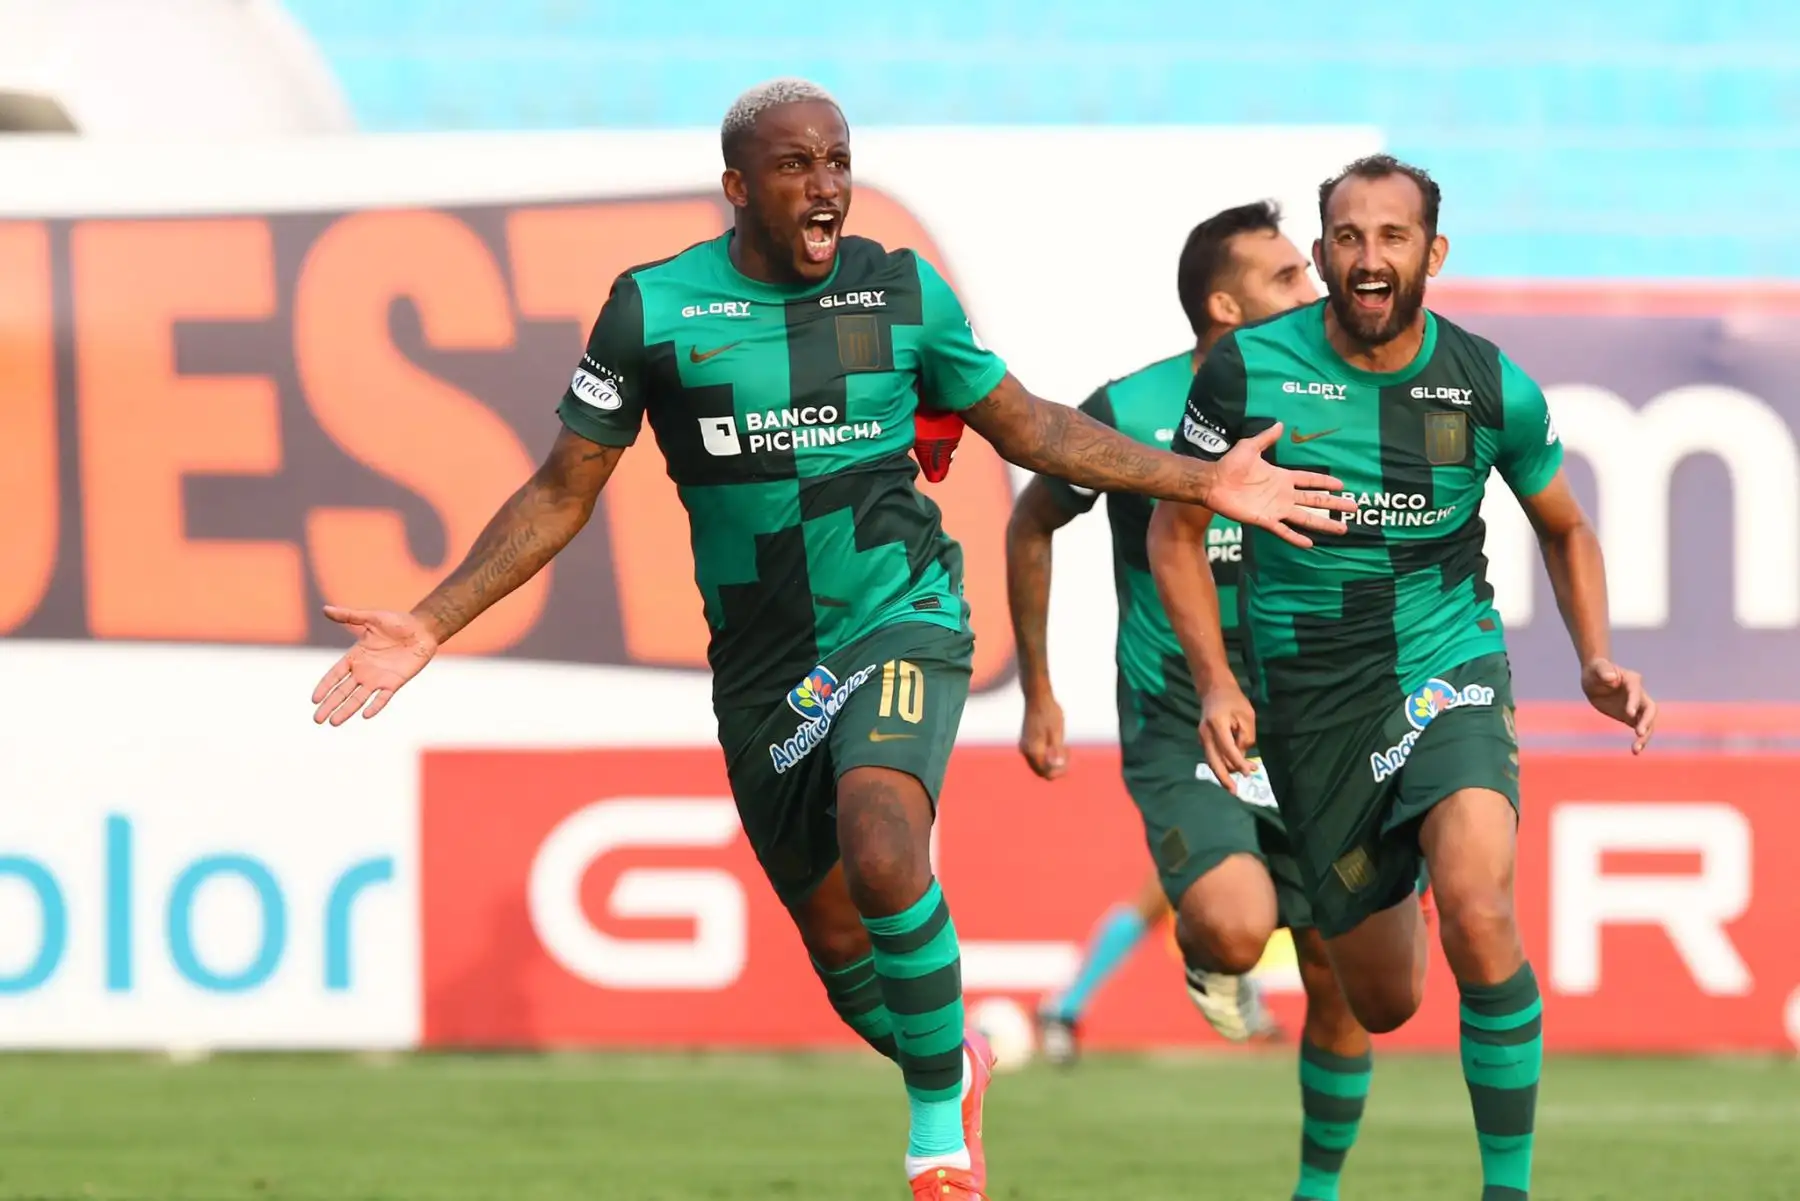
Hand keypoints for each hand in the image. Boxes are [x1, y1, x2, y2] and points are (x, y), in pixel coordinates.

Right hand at [311, 606, 438, 725]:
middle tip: (317, 719)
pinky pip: (383, 698)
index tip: (314, 699)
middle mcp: (364, 671)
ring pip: (359, 698)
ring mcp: (379, 678)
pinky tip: (365, 715)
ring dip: (346, 710)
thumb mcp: (371, 618)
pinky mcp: (394, 682)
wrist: (422, 629)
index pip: (335, 675)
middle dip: (330, 704)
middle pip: (343, 691)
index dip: (325, 686)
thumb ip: (349, 616)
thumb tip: (325, 609)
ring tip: (333, 722)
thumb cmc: (397, 622)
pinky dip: (375, 706)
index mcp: (356, 656)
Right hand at [1018, 693, 1068, 778]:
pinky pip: (1037, 756)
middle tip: (1067, 752)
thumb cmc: (1049, 713)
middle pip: (1041, 770)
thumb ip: (1056, 751)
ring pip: (1039, 764)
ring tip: (1064, 747)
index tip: (1068, 757)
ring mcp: (1025, 746)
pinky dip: (1047, 755)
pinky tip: (1056, 743)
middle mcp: (1026, 751)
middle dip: (1056, 767)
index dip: (1059, 770)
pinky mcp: (1027, 741)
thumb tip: (1057, 766)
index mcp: (1033, 750)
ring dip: (1052, 761)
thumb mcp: (1057, 732)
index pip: (1045, 772)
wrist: (1037, 697)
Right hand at [1199, 684, 1255, 791]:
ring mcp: (1202, 738)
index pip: (1228, 750)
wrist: (1213, 689)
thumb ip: (1246, 737)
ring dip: (1224, 773)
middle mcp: (1205, 734)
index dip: (1239, 763)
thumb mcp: (1246, 716)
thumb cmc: (1233, 700)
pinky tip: (1232, 770)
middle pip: (1213, 762)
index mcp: (1217, 725)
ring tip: (1237, 781)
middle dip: (1224, 779)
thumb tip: (1242, 756)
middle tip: (1235, 792)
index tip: (1250, 773)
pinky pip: (1212, 757)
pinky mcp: (1203, 740)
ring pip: (1212, 762)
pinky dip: (1221, 766)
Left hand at [1206, 423, 1353, 547]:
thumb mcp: (1250, 446)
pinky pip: (1283, 530)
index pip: (1310, 480)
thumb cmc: (1230, 464)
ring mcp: (1275, 508)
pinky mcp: (1265, 519)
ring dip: (1323, 522)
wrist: (1213, 482)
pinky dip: (1296, 537)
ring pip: (1305, 517)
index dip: (1325, 482)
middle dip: (1334, 504)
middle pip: (1315, 500)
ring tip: (1342, 528)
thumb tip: (1280, 424)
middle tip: (1354, 507)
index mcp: (1282, 477)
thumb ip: (1267, 438)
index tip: (1342, 485)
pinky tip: (1310, 543)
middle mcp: (1283, 494)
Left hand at [1581, 657, 1656, 753]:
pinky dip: (1640, 740)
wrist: (1595, 678)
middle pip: (1650, 709)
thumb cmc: (1596, 670)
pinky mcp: (1631, 717)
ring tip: (1635, 750)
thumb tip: (1611, 678)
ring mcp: (1637, 707)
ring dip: (1645, 736)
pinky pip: (1639, 729)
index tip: (1629, 714)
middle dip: (1646, 721)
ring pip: (1647, 722)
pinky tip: (1635, 750)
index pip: (1636, 692)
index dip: (1634, 702)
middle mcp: (1639, 694)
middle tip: (1639, 733)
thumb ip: (1603, 671)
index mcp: (1632, 680)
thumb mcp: (1597, 668)